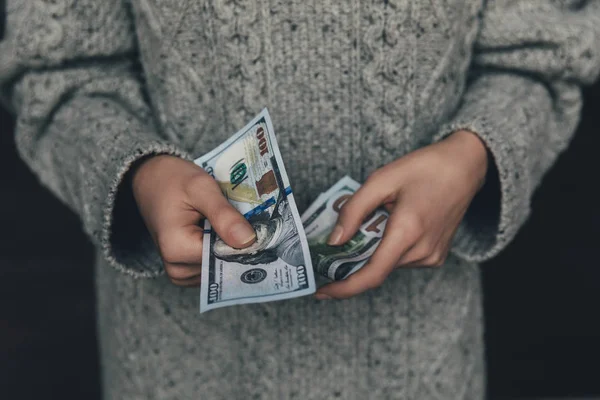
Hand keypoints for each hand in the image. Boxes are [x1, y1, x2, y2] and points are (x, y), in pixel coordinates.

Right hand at [131, 155, 255, 285]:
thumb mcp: (201, 188)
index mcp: (176, 249)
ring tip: (231, 220)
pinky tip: (224, 230)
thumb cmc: (173, 180)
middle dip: (241, 243)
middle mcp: (177, 268)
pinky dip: (224, 248)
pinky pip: (216, 265)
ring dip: (233, 245)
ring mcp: (181, 273)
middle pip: (225, 263)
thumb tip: (249, 241)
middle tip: (249, 218)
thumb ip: (223, 215)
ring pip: (223, 266)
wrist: (150, 180)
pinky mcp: (187, 270)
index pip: (226, 256)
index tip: (262, 224)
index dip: (247, 241)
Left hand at [315, 130, 487, 299]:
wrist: (465, 166)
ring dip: (371, 250)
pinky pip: (401, 259)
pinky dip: (387, 248)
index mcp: (408, 231)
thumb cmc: (424, 168)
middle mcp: (422, 251)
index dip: (344, 288)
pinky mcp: (436, 256)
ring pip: (388, 263)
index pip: (372, 274)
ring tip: (373, 219)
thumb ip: (353, 210)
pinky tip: (390, 224)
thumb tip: (334, 241)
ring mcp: (432, 256)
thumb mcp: (381, 179)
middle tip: (334, 242)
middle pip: (376, 268)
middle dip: (352, 260)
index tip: (322, 292)